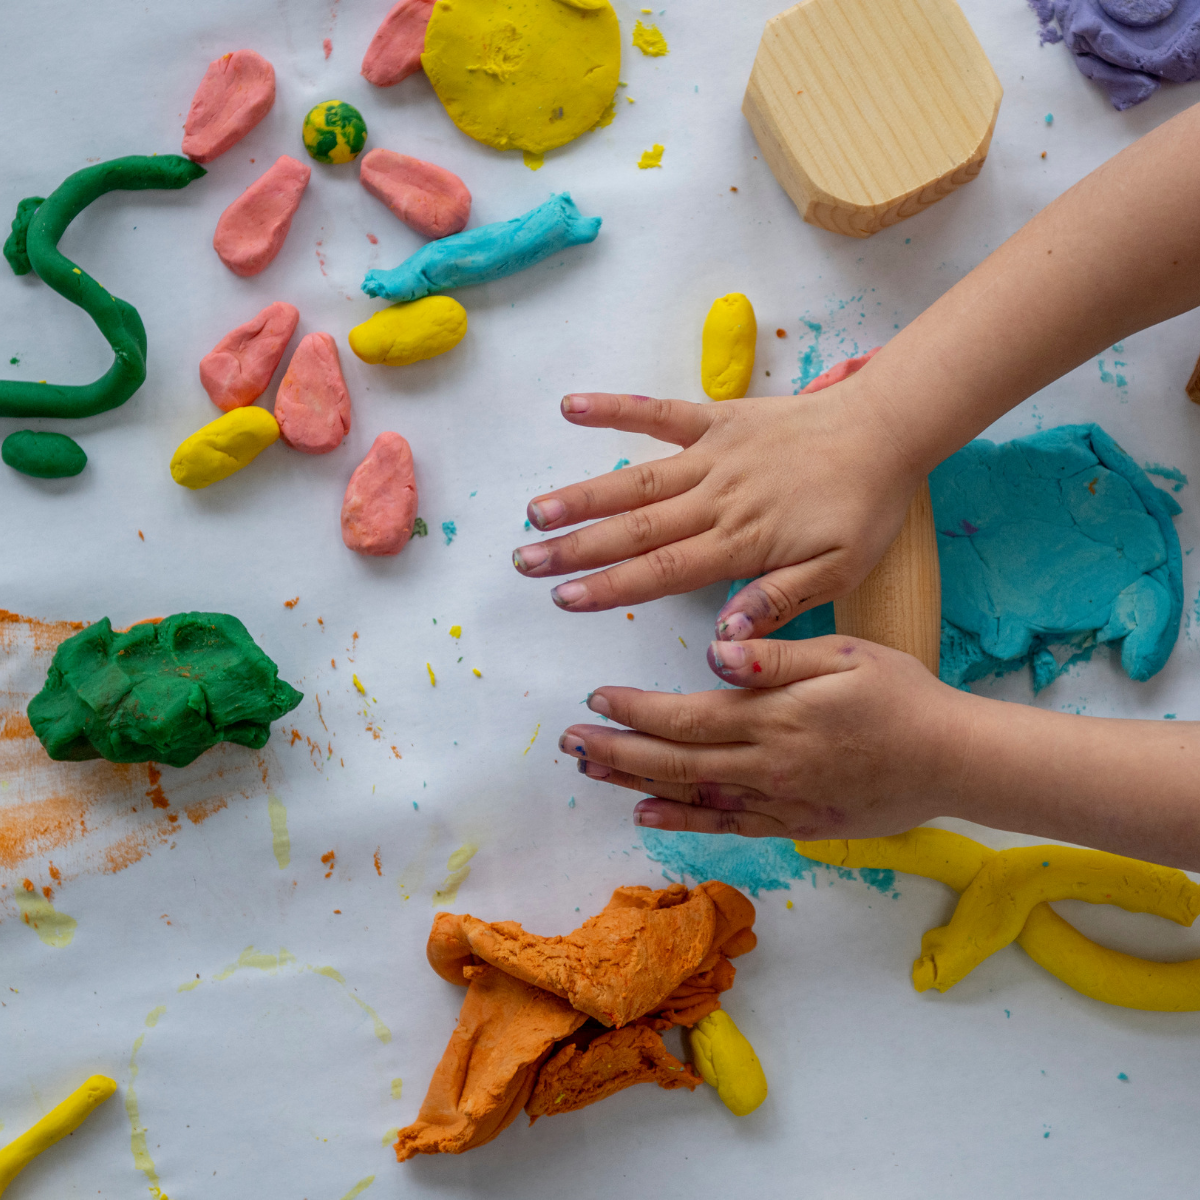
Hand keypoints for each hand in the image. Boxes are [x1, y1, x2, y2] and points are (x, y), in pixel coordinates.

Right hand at [511, 380, 920, 639]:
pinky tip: (572, 408)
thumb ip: (777, 601)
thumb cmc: (864, 507)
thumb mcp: (838, 571)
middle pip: (634, 528)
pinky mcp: (717, 419)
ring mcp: (713, 455)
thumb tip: (724, 636)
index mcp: (741, 542)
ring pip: (635, 479)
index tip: (564, 599)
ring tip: (534, 511)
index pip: (662, 571)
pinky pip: (659, 413)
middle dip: (575, 548)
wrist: (886, 430)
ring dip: (582, 495)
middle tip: (525, 562)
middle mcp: (716, 499)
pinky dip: (616, 409)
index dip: (609, 586)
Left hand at [558, 635, 967, 838]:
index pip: (686, 715)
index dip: (635, 710)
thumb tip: (716, 649)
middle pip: (674, 760)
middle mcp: (767, 763)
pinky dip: (684, 823)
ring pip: (691, 796)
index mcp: (775, 716)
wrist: (954, 761)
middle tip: (569, 744)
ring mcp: (778, 799)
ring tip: (590, 774)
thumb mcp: (846, 655)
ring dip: (635, 785)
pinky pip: (728, 826)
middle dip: (615, 751)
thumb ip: (777, 656)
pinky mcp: (795, 823)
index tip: (596, 699)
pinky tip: (648, 817)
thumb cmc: (902, 696)